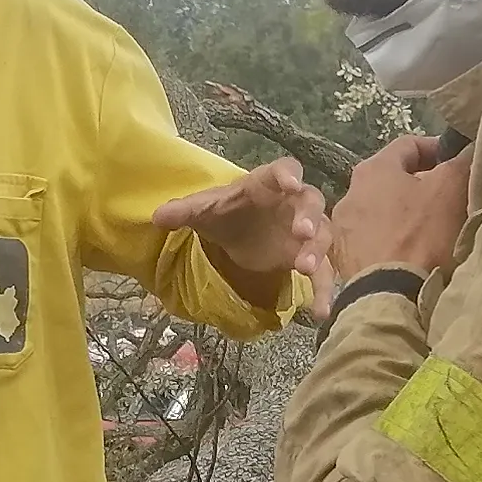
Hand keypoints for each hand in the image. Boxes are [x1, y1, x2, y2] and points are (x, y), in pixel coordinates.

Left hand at [152, 155, 329, 304]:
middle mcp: (293, 203)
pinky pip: (323, 271)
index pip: (284, 170)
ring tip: (305, 269)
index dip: (288, 175)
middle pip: (311, 202)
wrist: (238, 232)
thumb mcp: (204, 210)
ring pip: (322, 235)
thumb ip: (184, 210)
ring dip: (317, 250)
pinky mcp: (307, 256)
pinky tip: (320, 311)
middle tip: (302, 232)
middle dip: (308, 216)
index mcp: (268, 183)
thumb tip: (157, 216)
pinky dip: (324, 290)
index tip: (290, 183)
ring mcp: (305, 230)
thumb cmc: (226, 212)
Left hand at [328, 133, 471, 287]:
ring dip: (407, 216)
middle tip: (450, 198)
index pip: (409, 145)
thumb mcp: (450, 189)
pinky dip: (393, 241)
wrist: (389, 296)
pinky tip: (412, 255)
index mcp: (373, 169)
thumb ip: (460, 162)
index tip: (459, 162)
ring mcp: (343, 230)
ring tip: (434, 231)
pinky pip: (374, 241)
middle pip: (393, 180)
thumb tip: (468, 150)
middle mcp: (350, 194)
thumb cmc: (421, 235)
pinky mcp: (343, 260)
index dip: (438, 149)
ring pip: (383, 212)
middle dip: (423, 186)